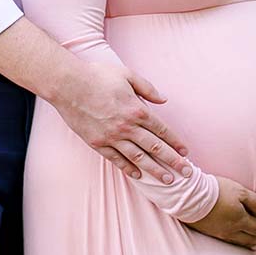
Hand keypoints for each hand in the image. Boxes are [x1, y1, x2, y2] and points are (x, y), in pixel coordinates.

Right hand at [52, 58, 188, 184]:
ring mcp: (112, 137)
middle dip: (173, 161)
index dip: (175, 142)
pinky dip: (129, 168)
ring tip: (168, 180)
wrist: (68, 85)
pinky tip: (138, 175)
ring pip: (138, 158)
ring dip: (155, 170)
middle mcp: (127, 126)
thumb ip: (147, 87)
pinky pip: (117, 160)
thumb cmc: (97, 75)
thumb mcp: (126, 74)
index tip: (186, 152)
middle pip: (155, 147)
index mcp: (136, 109)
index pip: (162, 130)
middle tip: (187, 173)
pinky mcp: (98, 143)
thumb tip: (163, 99)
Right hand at [190, 176, 255, 248]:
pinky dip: (243, 244)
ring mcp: (223, 234)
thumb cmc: (216, 191)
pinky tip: (245, 243)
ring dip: (255, 242)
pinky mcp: (214, 234)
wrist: (191, 198)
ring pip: (244, 242)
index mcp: (241, 219)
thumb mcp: (239, 191)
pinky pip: (233, 242)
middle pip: (253, 236)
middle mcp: (234, 230)